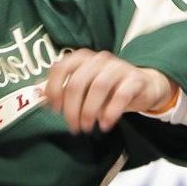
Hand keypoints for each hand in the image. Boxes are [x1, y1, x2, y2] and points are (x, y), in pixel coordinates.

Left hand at [45, 48, 177, 133]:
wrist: (144, 86)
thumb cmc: (107, 88)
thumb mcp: (85, 87)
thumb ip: (65, 90)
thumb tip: (42, 99)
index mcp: (82, 58)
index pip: (61, 68)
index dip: (54, 89)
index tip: (55, 109)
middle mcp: (98, 59)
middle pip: (78, 82)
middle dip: (72, 108)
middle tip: (73, 126)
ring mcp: (118, 67)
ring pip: (99, 87)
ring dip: (89, 111)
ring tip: (86, 128)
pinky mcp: (135, 79)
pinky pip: (121, 95)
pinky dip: (110, 112)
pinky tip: (104, 125)